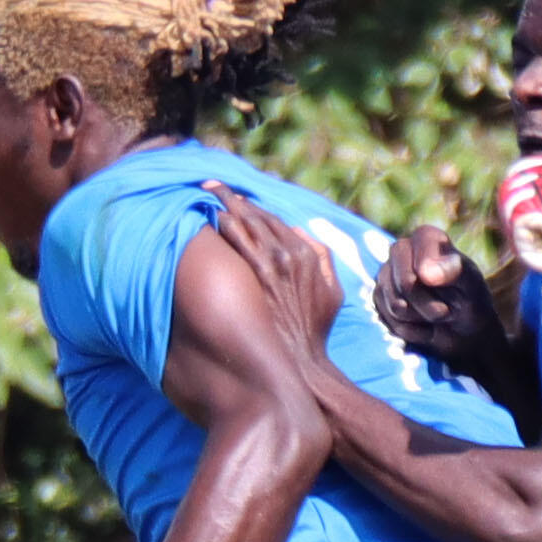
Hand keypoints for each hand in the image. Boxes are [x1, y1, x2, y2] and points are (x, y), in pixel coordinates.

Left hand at [199, 189, 340, 349]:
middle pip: (257, 216)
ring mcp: (273, 263)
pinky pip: (238, 242)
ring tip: (208, 192)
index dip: (254, 206)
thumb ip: (323, 258)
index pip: (275, 220)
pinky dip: (227, 226)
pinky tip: (213, 217)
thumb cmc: (315, 327)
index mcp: (309, 253)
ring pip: (246, 224)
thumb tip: (301, 233)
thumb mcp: (333, 291)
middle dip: (234, 197)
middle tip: (212, 185)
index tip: (237, 198)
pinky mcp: (257, 275)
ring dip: (227, 205)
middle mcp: (290, 253)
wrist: (300, 357)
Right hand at [371, 213, 504, 374]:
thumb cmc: (470, 299)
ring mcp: (387, 274)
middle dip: (429, 305)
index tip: (441, 286)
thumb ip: (453, 271)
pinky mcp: (380, 298)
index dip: (430, 270)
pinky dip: (411, 331)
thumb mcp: (471, 284)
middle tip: (446, 311)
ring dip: (422, 319)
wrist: (462, 329)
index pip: (419, 248)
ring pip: (395, 305)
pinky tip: (425, 328)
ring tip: (438, 317)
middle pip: (406, 283)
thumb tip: (425, 273)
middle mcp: (402, 251)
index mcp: (426, 238)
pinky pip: (388, 319)